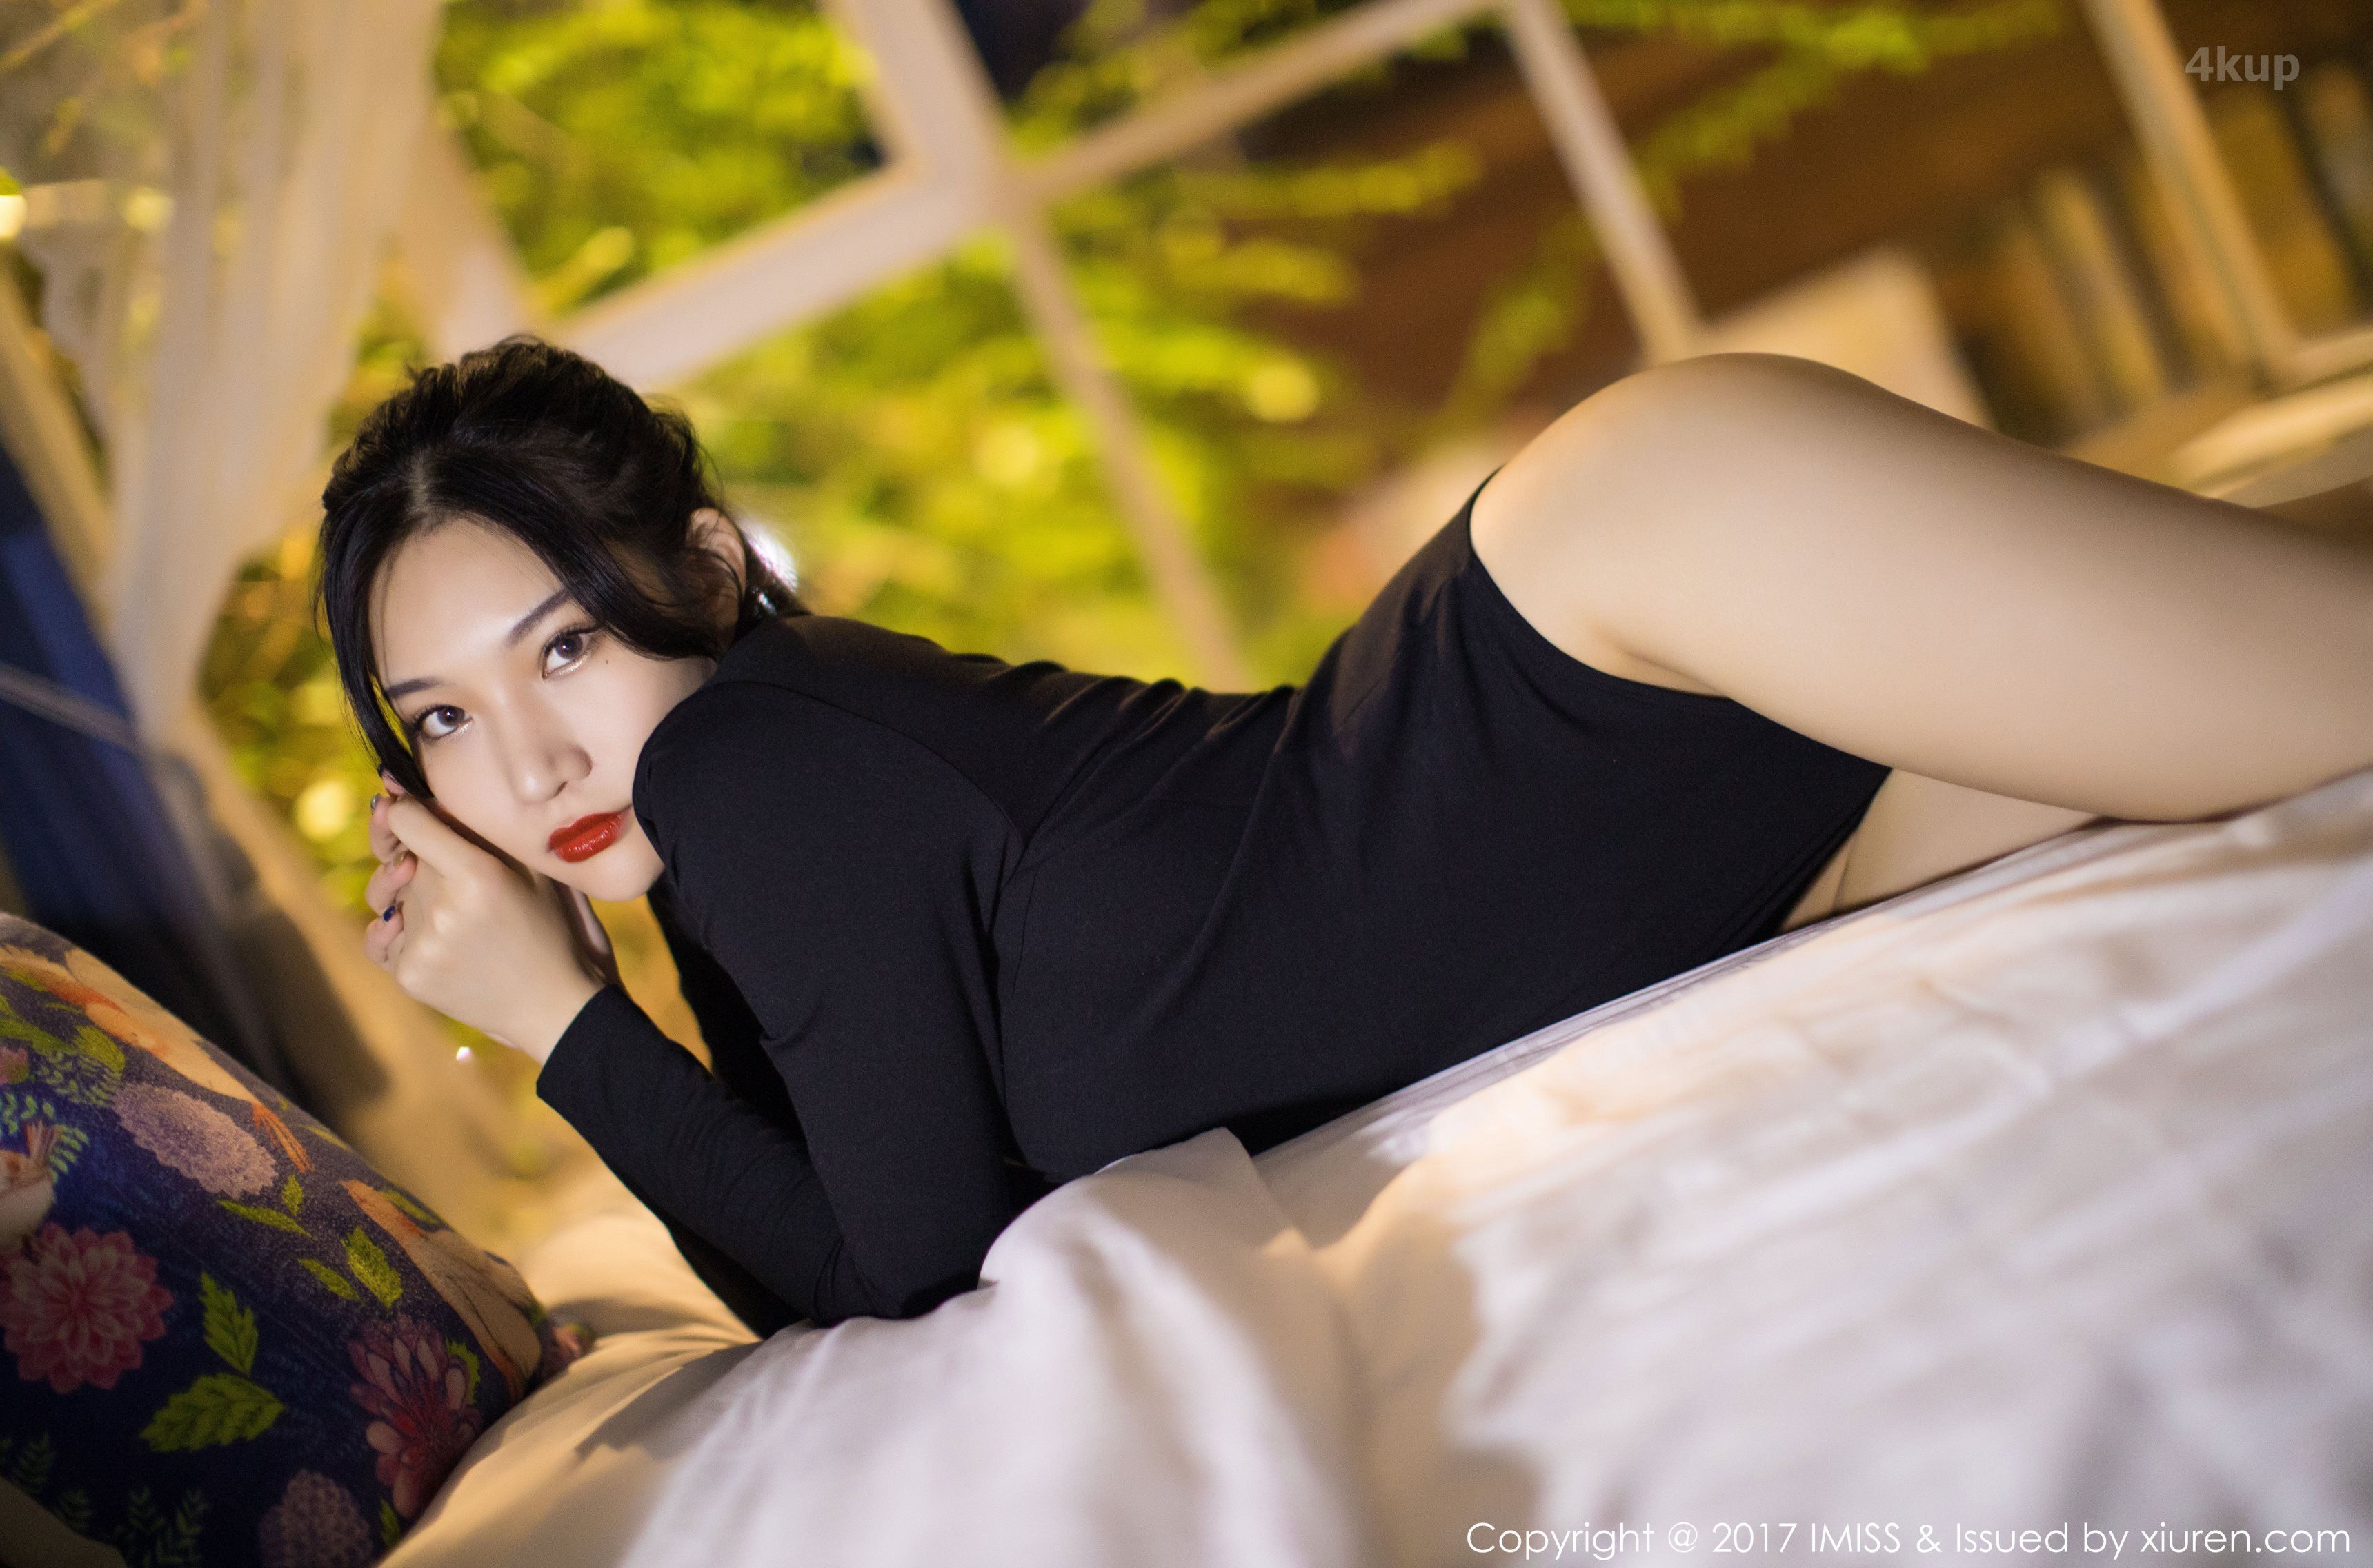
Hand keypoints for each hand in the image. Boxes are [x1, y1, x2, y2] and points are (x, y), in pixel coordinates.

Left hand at [363, 782, 601, 1062]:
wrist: (552, 1005)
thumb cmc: (549, 930)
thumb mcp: (533, 872)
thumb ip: (482, 835)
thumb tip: (422, 798)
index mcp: (480, 873)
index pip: (407, 820)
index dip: (400, 807)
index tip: (399, 803)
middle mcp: (445, 907)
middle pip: (400, 858)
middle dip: (411, 854)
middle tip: (426, 858)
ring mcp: (424, 944)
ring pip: (388, 897)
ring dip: (401, 893)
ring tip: (431, 901)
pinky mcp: (410, 975)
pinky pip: (380, 938)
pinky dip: (394, 932)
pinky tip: (416, 931)